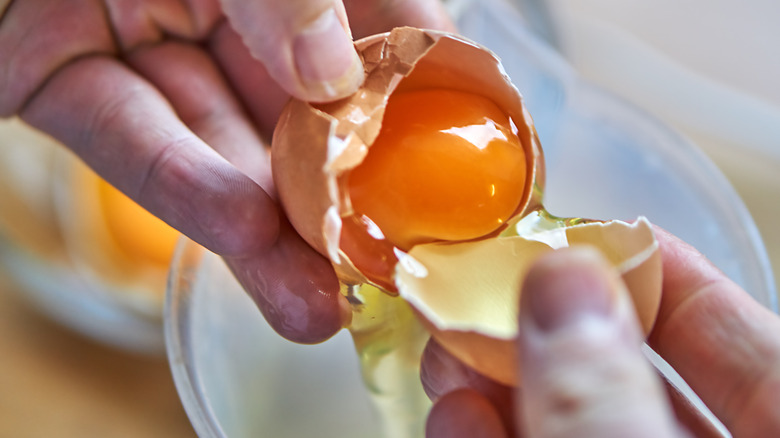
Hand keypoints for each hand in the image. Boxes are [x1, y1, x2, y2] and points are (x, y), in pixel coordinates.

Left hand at [0, 0, 451, 342]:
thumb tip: (333, 75)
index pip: (369, 31)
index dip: (413, 95)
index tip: (454, 161)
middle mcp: (219, 11)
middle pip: (295, 114)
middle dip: (338, 201)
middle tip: (384, 271)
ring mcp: (144, 44)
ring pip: (218, 146)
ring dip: (267, 233)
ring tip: (316, 305)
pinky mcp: (59, 78)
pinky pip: (123, 137)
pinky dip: (181, 185)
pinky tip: (242, 229)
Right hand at [423, 228, 779, 436]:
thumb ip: (602, 402)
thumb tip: (563, 284)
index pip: (746, 343)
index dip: (666, 275)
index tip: (588, 234)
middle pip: (645, 383)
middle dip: (553, 334)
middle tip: (490, 297)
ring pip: (586, 426)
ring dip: (508, 389)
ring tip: (453, 363)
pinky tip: (460, 424)